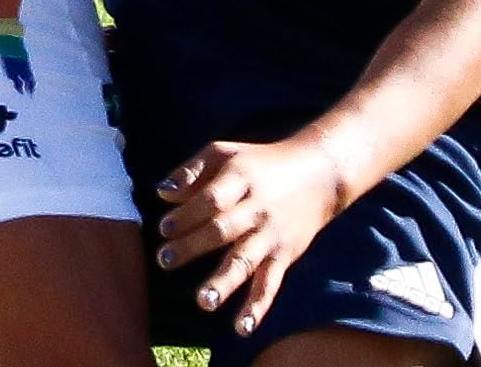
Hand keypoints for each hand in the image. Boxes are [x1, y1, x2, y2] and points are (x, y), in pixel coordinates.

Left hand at [153, 134, 350, 336]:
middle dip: (192, 246)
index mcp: (240, 178)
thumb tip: (162, 194)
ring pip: (246, 260)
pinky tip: (242, 327)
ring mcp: (271, 234)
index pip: (211, 199)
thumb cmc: (259, 163)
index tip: (164, 229)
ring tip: (203, 301)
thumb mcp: (225, 153)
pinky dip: (258, 307)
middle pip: (223, 229)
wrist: (318, 173)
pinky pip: (271, 284)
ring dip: (224, 282)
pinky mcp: (285, 255)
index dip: (187, 214)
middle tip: (164, 260)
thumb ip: (192, 170)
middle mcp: (257, 208)